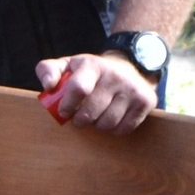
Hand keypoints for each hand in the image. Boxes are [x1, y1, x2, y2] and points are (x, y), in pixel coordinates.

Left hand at [34, 53, 156, 134]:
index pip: (79, 88)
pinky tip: (110, 117)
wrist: (128, 66)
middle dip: (80, 119)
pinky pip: (123, 129)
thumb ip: (48, 70)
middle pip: (91, 112)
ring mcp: (133, 89)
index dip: (68, 105)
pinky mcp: (146, 102)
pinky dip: (113, 129)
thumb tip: (48, 85)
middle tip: (78, 118)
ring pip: (107, 123)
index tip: (63, 112)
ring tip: (95, 115)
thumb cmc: (90, 72)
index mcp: (93, 65)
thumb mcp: (67, 65)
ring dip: (97, 125)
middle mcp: (115, 75)